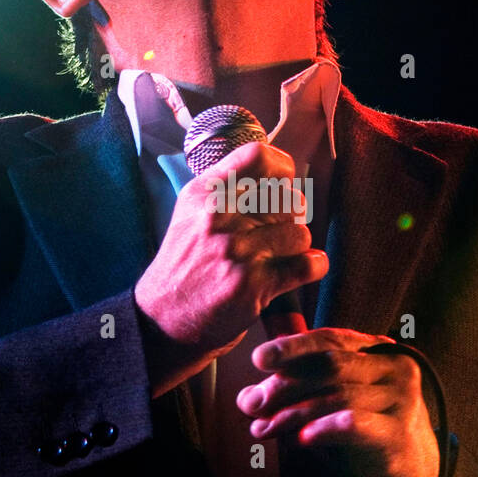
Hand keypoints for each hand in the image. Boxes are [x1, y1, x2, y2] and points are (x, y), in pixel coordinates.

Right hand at [134, 140, 328, 396]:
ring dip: (298, 245)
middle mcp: (218, 217)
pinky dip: (314, 266)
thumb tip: (277, 171)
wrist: (163, 319)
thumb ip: (227, 187)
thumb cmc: (185, 265)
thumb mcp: (191, 214)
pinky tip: (305, 268)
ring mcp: (236, 251)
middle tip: (280, 230)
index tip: (285, 182)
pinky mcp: (252, 285)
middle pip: (288, 197)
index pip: (258, 156)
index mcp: (204, 193)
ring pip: (300, 232)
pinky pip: (308, 264)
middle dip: (293, 215)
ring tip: (282, 254)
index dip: (283, 167)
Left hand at [236, 327, 438, 476]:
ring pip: (337, 396)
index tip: (258, 359)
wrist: (413, 474)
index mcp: (378, 351)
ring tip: (263, 429)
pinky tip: (301, 439)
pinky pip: (355, 424)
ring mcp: (402, 400)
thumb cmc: (368, 429)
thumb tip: (248, 398)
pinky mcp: (399, 434)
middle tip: (252, 404)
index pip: (331, 339)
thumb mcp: (334, 402)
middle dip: (285, 384)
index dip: (292, 346)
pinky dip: (323, 429)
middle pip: (331, 365)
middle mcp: (395, 368)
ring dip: (293, 413)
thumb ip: (297, 391)